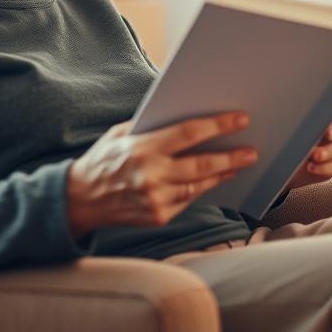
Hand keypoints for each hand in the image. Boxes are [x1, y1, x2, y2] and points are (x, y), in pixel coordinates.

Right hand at [66, 111, 257, 238]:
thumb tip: (184, 114)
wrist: (80, 200)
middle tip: (252, 150)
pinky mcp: (159, 216)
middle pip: (202, 164)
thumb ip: (150, 126)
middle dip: (231, 156)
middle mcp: (151, 175)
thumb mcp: (120, 133)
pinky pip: (189, 200)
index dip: (218, 126)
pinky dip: (203, 189)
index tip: (240, 120)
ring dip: (223, 174)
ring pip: (200, 185)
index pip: (189, 134)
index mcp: (142, 148)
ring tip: (240, 164)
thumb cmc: (102, 160)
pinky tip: (216, 179)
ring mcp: (156, 199)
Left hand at [284, 95, 331, 191]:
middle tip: (327, 133)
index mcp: (328, 109)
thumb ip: (294, 108)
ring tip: (314, 155)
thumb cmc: (279, 131)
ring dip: (329, 150)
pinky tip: (311, 167)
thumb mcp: (284, 117)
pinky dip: (324, 167)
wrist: (275, 158)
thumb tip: (292, 98)